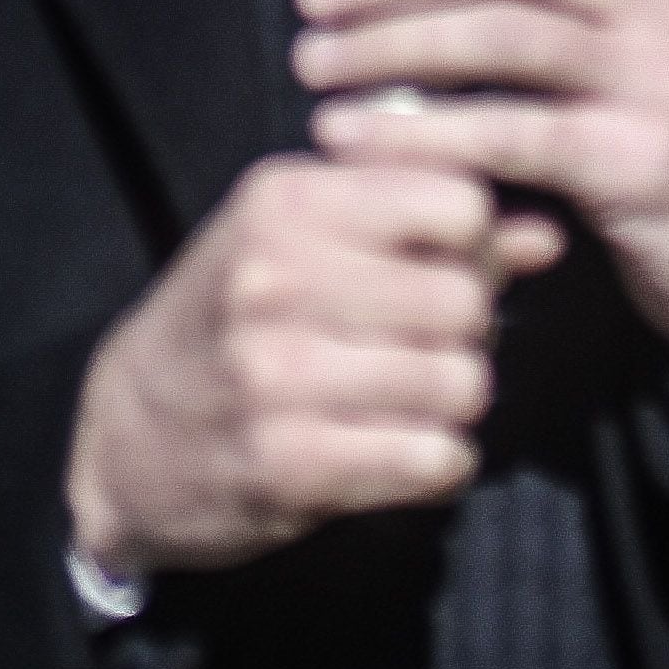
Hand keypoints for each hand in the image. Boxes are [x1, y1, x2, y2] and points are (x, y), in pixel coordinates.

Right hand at [63, 153, 564, 579]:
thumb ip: (423, 224)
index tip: (440, 264)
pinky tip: (400, 452)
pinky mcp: (289, 466)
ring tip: (411, 399)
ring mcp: (278, 376)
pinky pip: (436, 458)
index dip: (471, 241)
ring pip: (463, 381)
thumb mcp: (302, 240)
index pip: (457, 201)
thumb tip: (547, 232)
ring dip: (455, 400)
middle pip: (467, 298)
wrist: (121, 441)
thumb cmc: (230, 320)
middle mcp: (276, 280)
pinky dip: (437, 462)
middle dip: (468, 330)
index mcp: (283, 201)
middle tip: (426, 346)